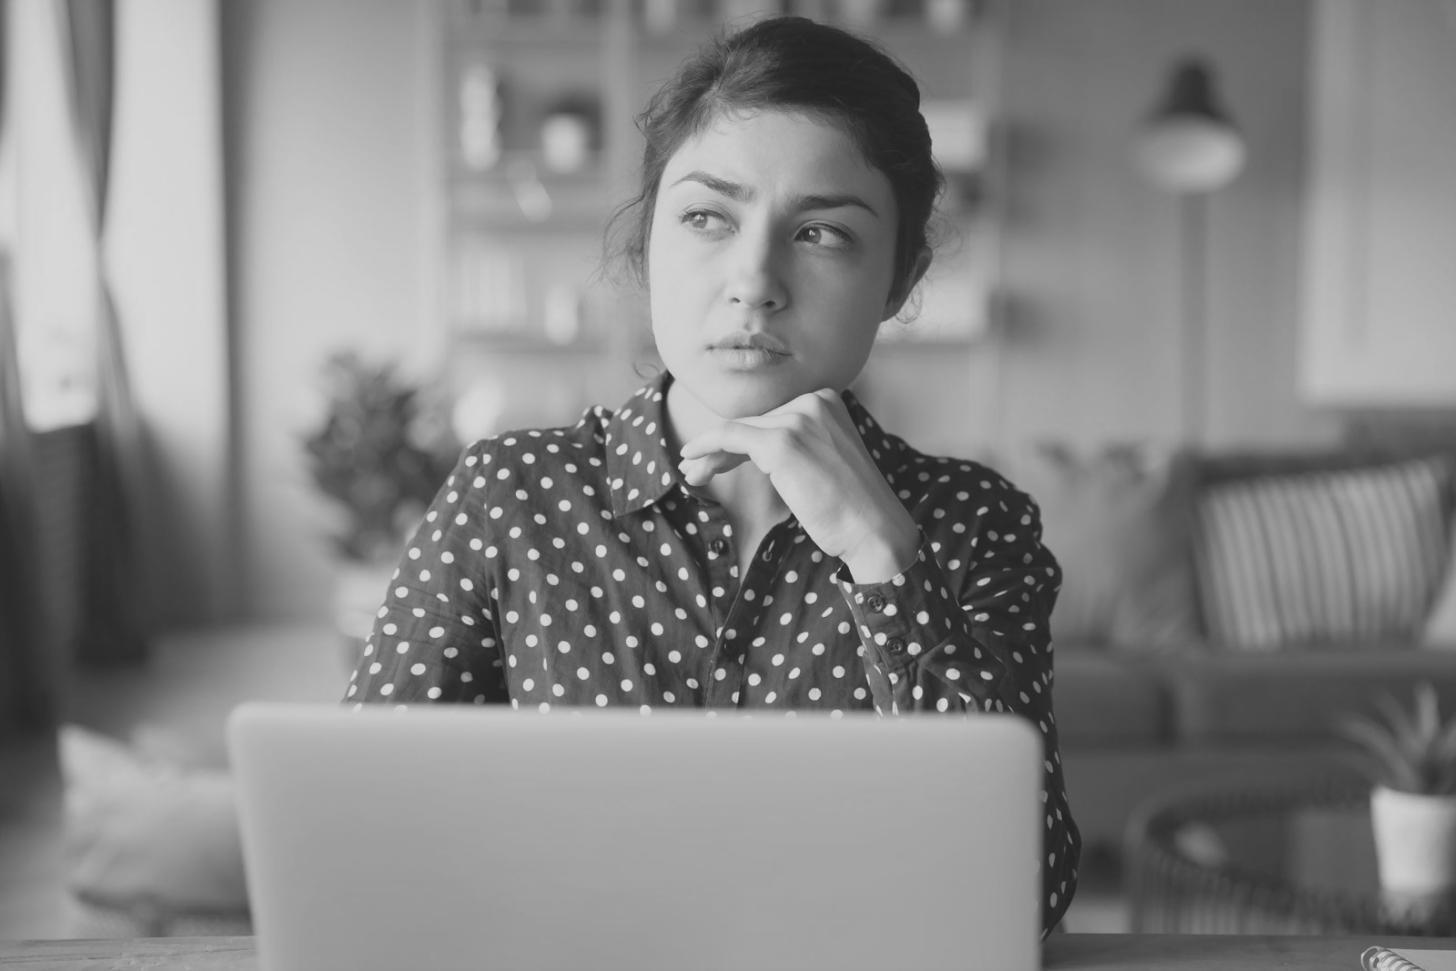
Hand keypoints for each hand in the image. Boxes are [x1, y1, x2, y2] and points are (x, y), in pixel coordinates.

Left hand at [678, 389, 918, 582]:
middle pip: (754, 423)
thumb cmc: (851, 507)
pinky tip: (692, 460)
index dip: (741, 440)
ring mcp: (798, 419)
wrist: (874, 530)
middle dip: (722, 448)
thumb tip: (748, 446)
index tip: (717, 459)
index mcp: (828, 400)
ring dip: (710, 452)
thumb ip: (797, 444)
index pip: (772, 417)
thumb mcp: (825, 460)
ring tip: (691, 473)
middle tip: (696, 468)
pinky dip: (707, 447)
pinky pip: (731, 437)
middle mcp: (814, 401)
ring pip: (739, 431)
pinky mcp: (782, 441)